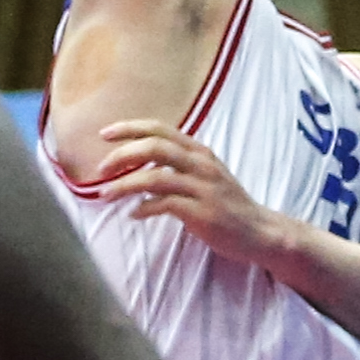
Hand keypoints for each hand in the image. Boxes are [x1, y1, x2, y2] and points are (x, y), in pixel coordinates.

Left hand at [91, 122, 294, 272]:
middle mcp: (201, 164)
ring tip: (106, 195)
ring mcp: (202, 188)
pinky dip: (143, 209)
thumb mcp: (206, 174)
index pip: (160, 128)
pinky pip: (164, 205)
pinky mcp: (201, 212)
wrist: (259, 231)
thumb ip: (179, 164)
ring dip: (124, 185)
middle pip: (154, 147)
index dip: (130, 128)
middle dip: (122, 155)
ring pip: (154, 177)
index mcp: (199, 151)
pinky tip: (134, 215)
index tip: (105, 134)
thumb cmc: (227, 204)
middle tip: (101, 169)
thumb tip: (141, 162)